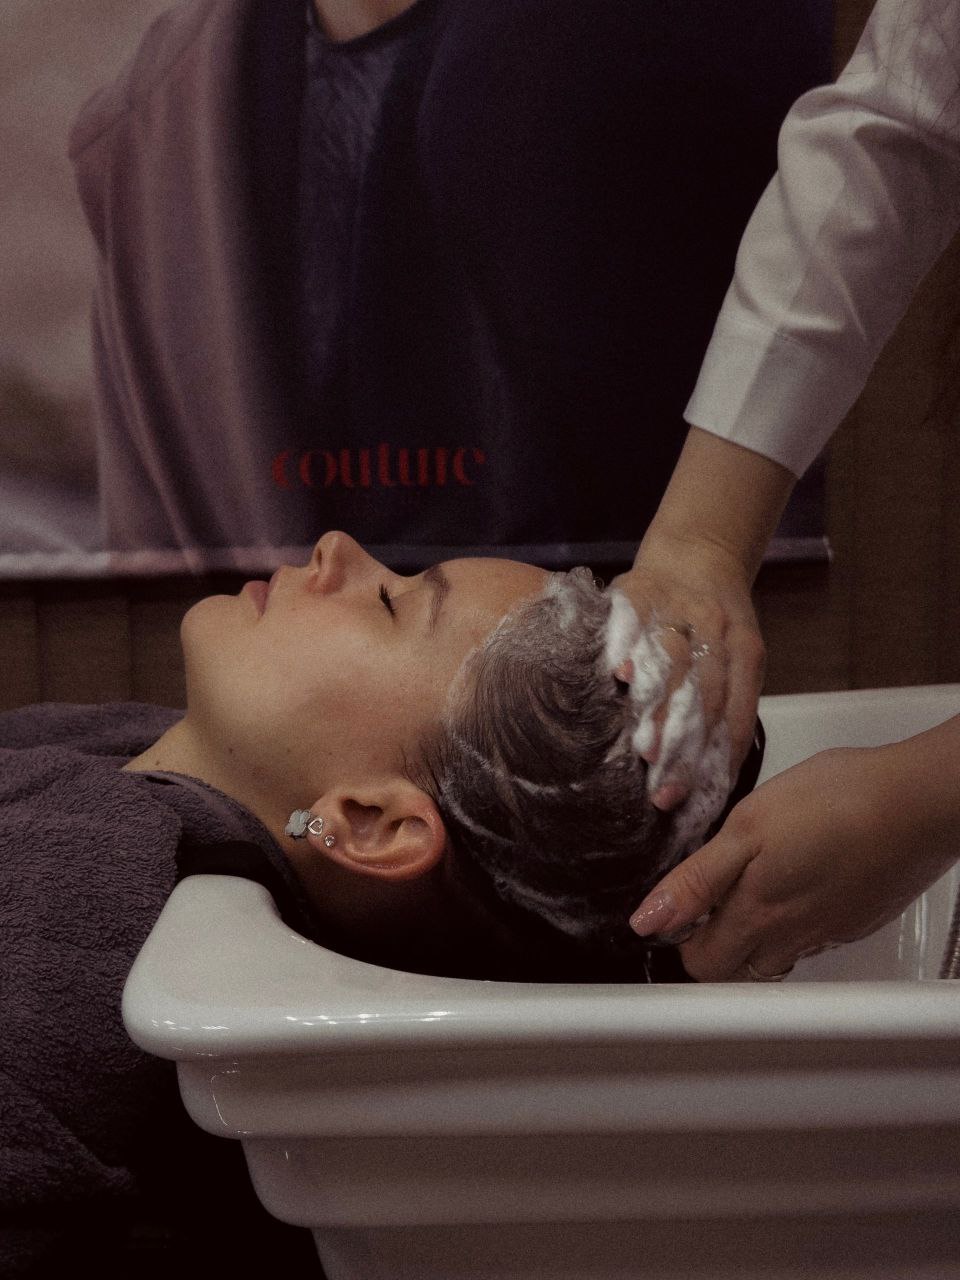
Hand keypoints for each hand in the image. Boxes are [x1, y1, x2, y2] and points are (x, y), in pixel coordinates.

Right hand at [611, 529, 763, 808]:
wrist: (699, 551)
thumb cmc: (717, 624)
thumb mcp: (741, 657)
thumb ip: (732, 706)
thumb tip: (718, 775)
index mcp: (746, 651)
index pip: (735, 710)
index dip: (717, 755)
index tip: (694, 797)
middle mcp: (717, 629)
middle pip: (703, 694)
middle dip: (684, 747)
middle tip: (664, 792)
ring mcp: (678, 607)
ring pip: (671, 663)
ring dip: (659, 709)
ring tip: (645, 750)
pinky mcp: (640, 589)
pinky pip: (633, 622)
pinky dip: (628, 647)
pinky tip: (619, 676)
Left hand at [628, 739, 959, 980]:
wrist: (917, 800)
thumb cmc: (835, 802)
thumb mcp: (746, 827)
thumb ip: (697, 879)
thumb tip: (649, 920)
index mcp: (758, 914)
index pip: (702, 964)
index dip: (679, 940)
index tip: (673, 911)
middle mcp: (794, 936)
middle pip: (737, 972)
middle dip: (711, 949)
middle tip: (703, 907)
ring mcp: (830, 932)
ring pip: (777, 960)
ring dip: (752, 943)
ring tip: (745, 898)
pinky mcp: (858, 919)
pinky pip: (813, 940)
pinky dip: (793, 926)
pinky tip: (796, 886)